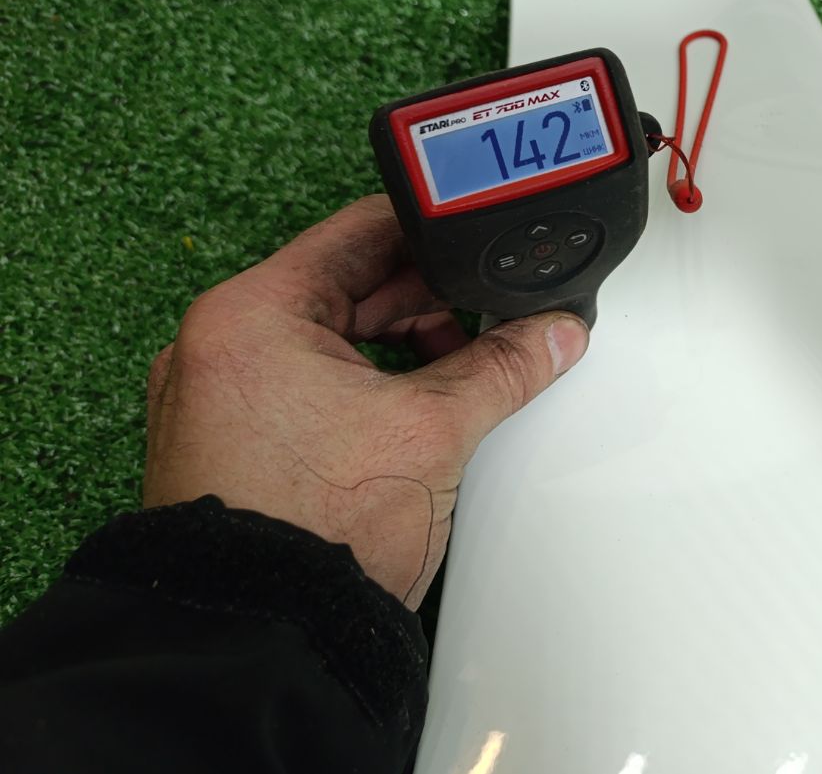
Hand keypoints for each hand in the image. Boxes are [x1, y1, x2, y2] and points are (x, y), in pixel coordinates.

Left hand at [143, 195, 588, 607]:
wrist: (263, 642)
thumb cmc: (311, 534)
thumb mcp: (433, 430)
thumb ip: (503, 367)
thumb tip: (552, 334)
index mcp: (249, 315)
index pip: (358, 231)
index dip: (432, 230)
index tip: (479, 236)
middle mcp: (219, 346)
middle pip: (346, 285)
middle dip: (426, 300)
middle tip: (490, 313)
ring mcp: (219, 397)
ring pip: (331, 337)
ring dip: (401, 344)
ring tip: (461, 370)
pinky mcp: (231, 442)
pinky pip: (309, 382)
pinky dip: (365, 384)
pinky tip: (416, 407)